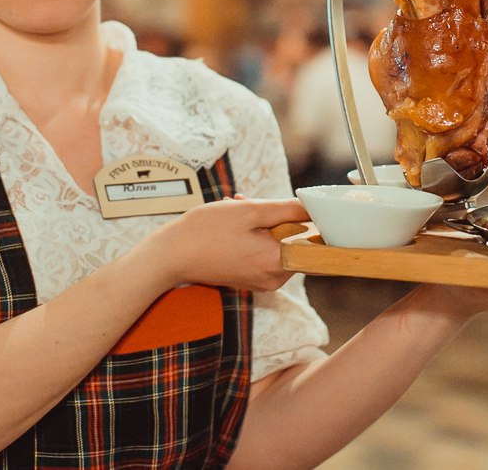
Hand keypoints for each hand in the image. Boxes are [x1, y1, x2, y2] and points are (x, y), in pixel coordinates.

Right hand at [139, 198, 309, 291]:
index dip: (314, 223)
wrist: (171, 256)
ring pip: (277, 245)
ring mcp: (262, 282)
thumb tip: (316, 209)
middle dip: (277, 219)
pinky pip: (263, 254)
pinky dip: (254, 237)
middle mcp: (275, 279)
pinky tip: (233, 224)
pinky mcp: (250, 280)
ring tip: (235, 210)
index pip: (316, 244)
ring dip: (262, 225)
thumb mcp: (249, 211)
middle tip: (249, 204)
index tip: (302, 210)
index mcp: (278, 262)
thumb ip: (288, 210)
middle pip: (294, 241)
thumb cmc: (206, 232)